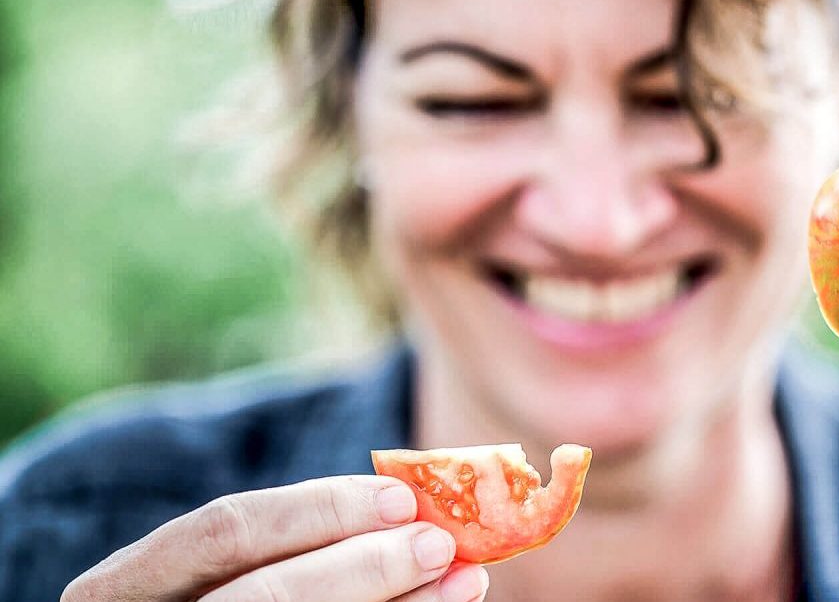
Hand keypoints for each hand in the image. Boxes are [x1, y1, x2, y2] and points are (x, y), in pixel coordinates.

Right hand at [60, 476, 488, 601]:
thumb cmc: (238, 594)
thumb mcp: (235, 575)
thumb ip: (304, 548)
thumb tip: (413, 515)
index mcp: (122, 591)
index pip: (222, 533)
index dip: (315, 511)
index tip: (402, 500)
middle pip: (263, 596)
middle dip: (363, 567)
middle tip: (440, 545)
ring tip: (463, 583)